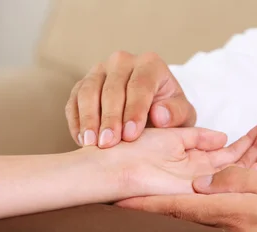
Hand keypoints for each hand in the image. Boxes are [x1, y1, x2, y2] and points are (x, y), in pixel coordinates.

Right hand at [66, 51, 194, 148]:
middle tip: (108, 144)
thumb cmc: (170, 113)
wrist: (154, 111)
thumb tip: (159, 115)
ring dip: (88, 119)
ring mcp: (100, 71)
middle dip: (109, 118)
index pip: (140, 85)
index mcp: (150, 64)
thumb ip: (176, 114)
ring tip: (92, 144)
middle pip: (111, 88)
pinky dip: (76, 121)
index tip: (130, 135)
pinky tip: (82, 140)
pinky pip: (73, 100)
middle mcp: (123, 62)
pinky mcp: (83, 84)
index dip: (134, 111)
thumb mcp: (182, 115)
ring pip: (88, 91)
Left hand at [107, 120, 256, 197]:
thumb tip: (222, 137)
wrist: (115, 168)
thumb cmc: (134, 152)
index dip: (248, 143)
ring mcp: (204, 185)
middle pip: (238, 163)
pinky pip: (230, 172)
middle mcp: (203, 178)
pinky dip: (248, 157)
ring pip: (238, 166)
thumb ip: (197, 138)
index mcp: (195, 166)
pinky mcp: (201, 187)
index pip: (229, 155)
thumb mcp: (172, 138)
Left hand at [117, 167, 256, 231]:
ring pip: (193, 225)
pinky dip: (200, 218)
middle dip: (150, 209)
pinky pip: (213, 231)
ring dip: (171, 213)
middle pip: (179, 220)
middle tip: (118, 202)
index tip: (120, 201)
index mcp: (235, 213)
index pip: (182, 207)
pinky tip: (192, 209)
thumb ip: (241, 182)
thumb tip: (201, 183)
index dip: (149, 204)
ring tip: (143, 206)